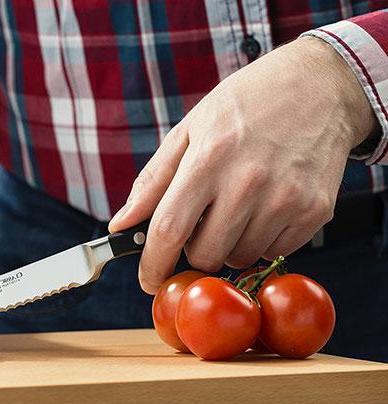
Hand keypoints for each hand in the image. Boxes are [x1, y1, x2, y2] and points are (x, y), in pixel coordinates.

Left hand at [109, 36, 377, 294]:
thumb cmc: (247, 104)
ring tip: (236, 208)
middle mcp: (249, 180)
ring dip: (229, 246)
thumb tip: (120, 225)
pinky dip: (262, 241)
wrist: (321, 84)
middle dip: (193, 253)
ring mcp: (286, 197)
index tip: (147, 280)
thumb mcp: (190, 129)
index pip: (169, 228)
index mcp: (209, 157)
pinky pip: (275, 253)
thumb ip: (152, 182)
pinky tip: (264, 208)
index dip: (153, 263)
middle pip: (205, 254)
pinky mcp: (316, 210)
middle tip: (200, 226)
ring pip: (240, 258)